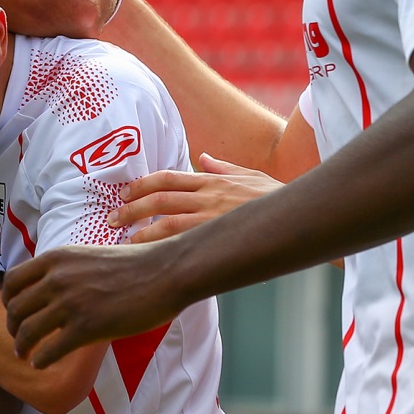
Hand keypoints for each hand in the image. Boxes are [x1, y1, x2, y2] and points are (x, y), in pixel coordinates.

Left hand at [2, 241, 179, 367]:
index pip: (13, 282)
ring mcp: (70, 304)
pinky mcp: (87, 328)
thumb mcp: (89, 256)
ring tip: (26, 356)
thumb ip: (66, 270)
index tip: (13, 313)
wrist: (166, 272)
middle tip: (19, 340)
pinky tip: (43, 364)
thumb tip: (51, 289)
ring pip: (27, 333)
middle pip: (16, 310)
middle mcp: (57, 280)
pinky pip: (49, 351)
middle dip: (13, 328)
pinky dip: (41, 361)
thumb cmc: (135, 265)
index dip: (8, 301)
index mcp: (56, 259)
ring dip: (22, 348)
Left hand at [112, 154, 279, 244]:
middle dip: (132, 208)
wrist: (302, 215)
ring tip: (125, 241)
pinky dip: (166, 248)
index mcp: (213, 180)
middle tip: (111, 218)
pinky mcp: (222, 236)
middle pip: (160, 198)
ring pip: (168, 222)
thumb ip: (223, 167)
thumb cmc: (277, 196)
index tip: (125, 194)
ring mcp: (214, 217)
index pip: (168, 178)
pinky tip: (151, 257)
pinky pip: (187, 242)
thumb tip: (203, 157)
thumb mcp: (250, 175)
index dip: (142, 184)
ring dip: (143, 231)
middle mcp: (210, 195)